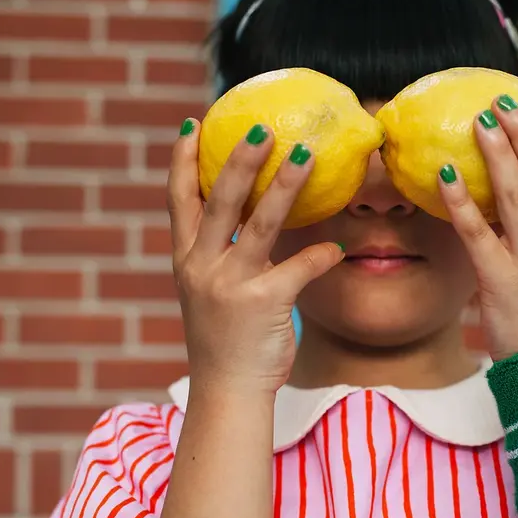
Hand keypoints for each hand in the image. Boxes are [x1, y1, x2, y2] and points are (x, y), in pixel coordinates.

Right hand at [167, 121, 344, 396]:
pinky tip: (339, 245)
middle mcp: (202, 267)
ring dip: (285, 184)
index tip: (194, 124)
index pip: (178, 200)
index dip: (182, 160)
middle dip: (240, 159)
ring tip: (306, 153)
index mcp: (185, 261)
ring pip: (260, 223)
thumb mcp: (209, 295)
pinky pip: (300, 267)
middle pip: (219, 200)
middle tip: (263, 127)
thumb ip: (221, 258)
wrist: (227, 393)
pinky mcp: (264, 304)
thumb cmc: (225, 343)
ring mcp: (231, 285)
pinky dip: (321, 254)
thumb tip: (255, 219)